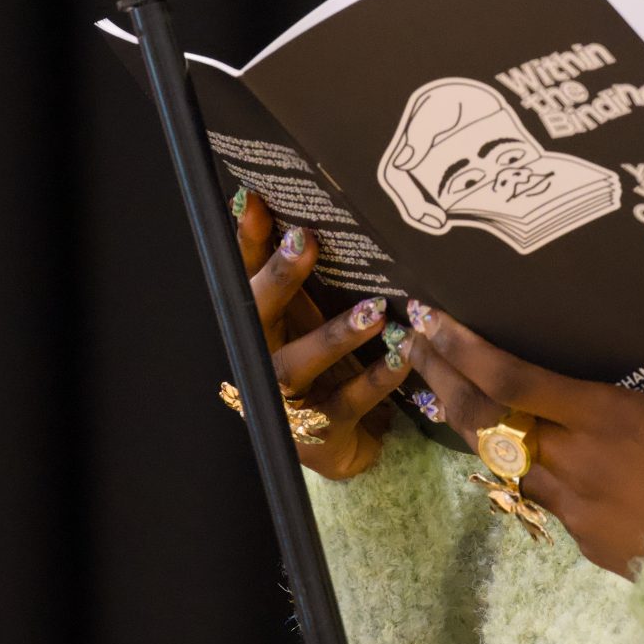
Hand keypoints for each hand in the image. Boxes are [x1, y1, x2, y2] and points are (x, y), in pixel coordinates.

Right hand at [232, 189, 415, 481]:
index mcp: (255, 326)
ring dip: (333, 336)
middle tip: (304, 241)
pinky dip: (375, 380)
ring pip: (298, 365)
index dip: (246, 241)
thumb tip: (285, 201)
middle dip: (278, 279)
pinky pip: (348, 401)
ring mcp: (287, 397)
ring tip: (371, 311)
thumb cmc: (316, 363)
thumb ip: (294, 269)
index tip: (255, 201)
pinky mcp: (321, 429)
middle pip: (258, 317)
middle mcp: (261, 358)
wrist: (329, 442)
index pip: (243, 276)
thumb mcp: (304, 315)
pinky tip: (400, 358)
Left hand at [406, 303, 643, 578]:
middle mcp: (577, 458)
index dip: (464, 350)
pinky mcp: (581, 539)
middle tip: (414, 342)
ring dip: (468, 421)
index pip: (511, 380)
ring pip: (499, 459)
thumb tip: (608, 369)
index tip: (433, 319)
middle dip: (443, 376)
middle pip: (486, 418)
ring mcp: (573, 505)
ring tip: (443, 387)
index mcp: (608, 415)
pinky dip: (522, 466)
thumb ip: (634, 395)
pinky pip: (541, 495)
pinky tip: (512, 446)